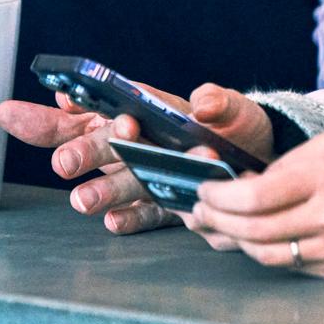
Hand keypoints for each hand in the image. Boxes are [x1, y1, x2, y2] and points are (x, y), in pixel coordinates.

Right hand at [0, 82, 274, 237]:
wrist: (259, 161)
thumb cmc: (237, 125)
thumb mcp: (232, 106)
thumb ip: (218, 101)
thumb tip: (204, 104)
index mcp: (145, 112)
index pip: (103, 105)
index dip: (82, 105)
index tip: (69, 103)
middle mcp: (140, 144)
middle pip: (102, 145)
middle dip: (83, 152)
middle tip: (64, 162)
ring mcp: (150, 177)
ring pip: (119, 182)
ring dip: (100, 191)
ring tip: (82, 200)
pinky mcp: (167, 204)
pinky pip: (145, 213)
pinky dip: (130, 218)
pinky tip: (114, 222)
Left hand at [189, 129, 323, 277]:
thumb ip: (280, 169)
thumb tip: (233, 192)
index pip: (254, 198)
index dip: (219, 198)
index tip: (203, 191)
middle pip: (255, 231)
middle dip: (218, 221)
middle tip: (201, 212)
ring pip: (268, 256)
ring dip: (237, 241)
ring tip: (222, 226)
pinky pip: (293, 267)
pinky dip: (269, 253)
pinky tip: (256, 239)